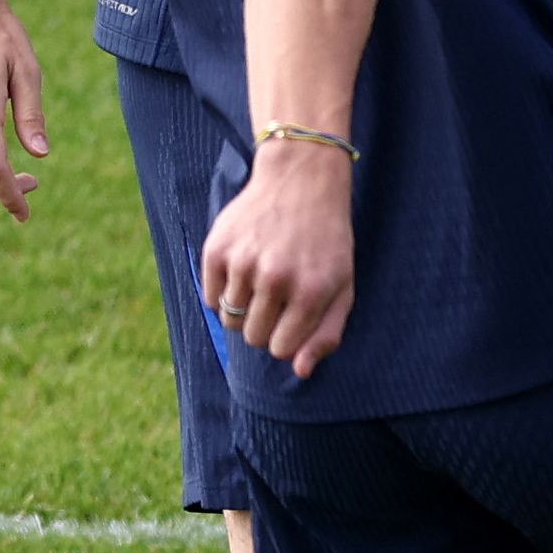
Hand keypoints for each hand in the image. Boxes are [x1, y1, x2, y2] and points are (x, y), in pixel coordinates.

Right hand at [200, 139, 356, 379]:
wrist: (301, 181)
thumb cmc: (327, 241)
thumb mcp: (343, 285)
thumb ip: (327, 333)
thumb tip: (299, 371)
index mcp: (312, 292)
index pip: (282, 350)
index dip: (286, 340)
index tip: (293, 320)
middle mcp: (276, 278)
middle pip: (254, 338)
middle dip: (266, 327)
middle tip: (278, 299)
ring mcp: (243, 263)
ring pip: (230, 321)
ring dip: (244, 311)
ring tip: (261, 284)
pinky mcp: (216, 249)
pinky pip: (210, 298)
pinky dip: (223, 293)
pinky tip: (242, 271)